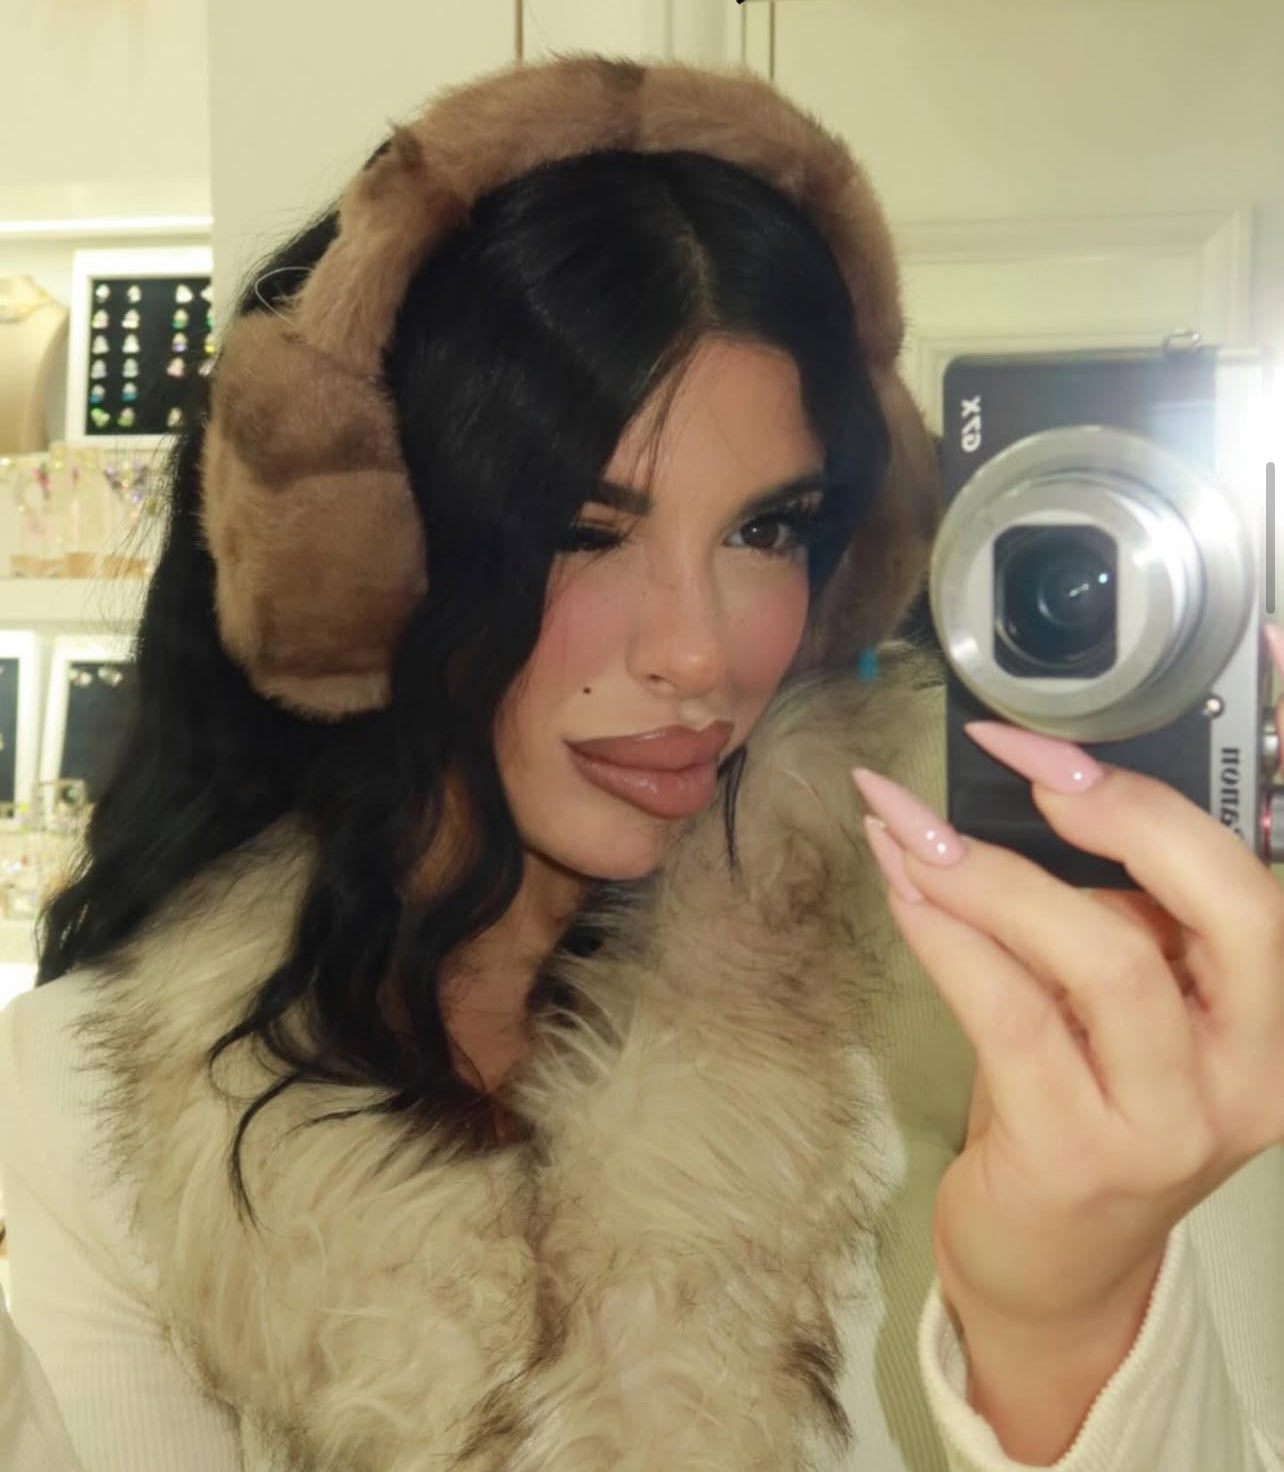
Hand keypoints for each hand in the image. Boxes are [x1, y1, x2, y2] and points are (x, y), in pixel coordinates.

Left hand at [851, 705, 1283, 1339]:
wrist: (1057, 1265)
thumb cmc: (1083, 1108)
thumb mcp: (1123, 1009)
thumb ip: (1115, 921)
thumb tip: (1030, 806)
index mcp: (1270, 1017)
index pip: (1252, 881)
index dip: (1157, 796)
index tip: (1056, 745)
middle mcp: (1249, 1070)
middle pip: (1218, 902)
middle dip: (1108, 811)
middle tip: (1009, 762)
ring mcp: (1171, 1120)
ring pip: (1101, 955)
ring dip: (992, 872)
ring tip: (908, 827)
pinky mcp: (1080, 1152)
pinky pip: (1011, 1010)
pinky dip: (948, 934)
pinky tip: (903, 891)